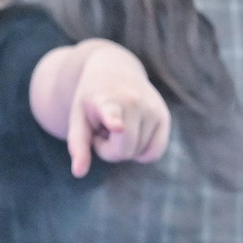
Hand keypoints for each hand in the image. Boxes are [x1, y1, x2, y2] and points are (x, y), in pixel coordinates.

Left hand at [68, 44, 171, 174]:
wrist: (115, 69)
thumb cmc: (92, 99)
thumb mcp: (78, 117)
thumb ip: (78, 144)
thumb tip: (78, 173)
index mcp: (106, 100)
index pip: (112, 113)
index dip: (114, 120)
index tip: (117, 126)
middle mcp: (134, 102)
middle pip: (123, 151)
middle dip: (109, 150)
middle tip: (102, 131)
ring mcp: (152, 109)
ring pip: (138, 154)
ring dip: (125, 147)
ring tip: (119, 125)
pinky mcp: (164, 117)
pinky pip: (154, 153)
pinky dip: (141, 151)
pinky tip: (132, 133)